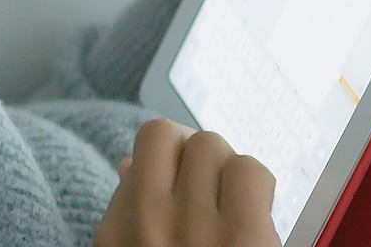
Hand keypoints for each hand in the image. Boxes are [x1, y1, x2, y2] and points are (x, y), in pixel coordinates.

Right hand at [94, 119, 279, 246]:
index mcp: (113, 234)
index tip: (180, 182)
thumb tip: (129, 164)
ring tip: (233, 204)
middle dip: (193, 156)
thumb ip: (126, 213)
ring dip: (226, 168)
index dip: (166, 161)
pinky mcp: (244, 237)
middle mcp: (145, 224)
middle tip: (211, 191)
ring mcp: (193, 228)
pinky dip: (257, 186)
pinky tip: (256, 216)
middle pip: (167, 134)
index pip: (138, 154)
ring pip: (209, 143)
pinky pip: (250, 171)